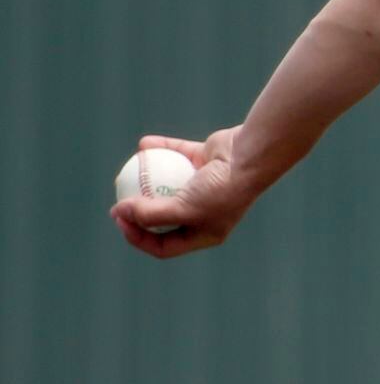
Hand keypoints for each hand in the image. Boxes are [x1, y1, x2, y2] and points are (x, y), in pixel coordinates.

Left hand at [110, 126, 257, 258]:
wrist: (250, 157)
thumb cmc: (221, 190)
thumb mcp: (183, 210)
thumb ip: (149, 214)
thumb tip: (119, 211)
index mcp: (204, 233)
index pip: (163, 245)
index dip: (138, 237)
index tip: (120, 220)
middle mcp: (205, 211)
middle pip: (163, 216)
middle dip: (138, 209)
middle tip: (119, 200)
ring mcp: (205, 185)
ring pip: (168, 183)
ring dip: (148, 176)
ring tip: (129, 170)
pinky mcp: (205, 160)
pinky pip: (178, 155)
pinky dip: (162, 149)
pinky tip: (144, 144)